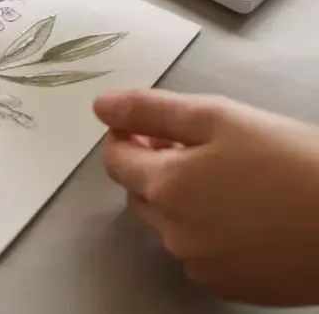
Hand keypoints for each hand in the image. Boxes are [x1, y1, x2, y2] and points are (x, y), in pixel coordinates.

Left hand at [95, 89, 318, 306]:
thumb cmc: (291, 160)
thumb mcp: (220, 118)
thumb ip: (153, 110)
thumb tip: (100, 107)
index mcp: (166, 188)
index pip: (115, 159)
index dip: (128, 136)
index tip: (156, 127)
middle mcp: (172, 233)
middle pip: (139, 193)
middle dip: (155, 167)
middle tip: (198, 149)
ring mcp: (200, 265)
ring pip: (168, 225)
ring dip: (180, 200)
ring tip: (229, 180)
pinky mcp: (228, 286)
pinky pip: (198, 253)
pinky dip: (207, 231)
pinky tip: (245, 214)